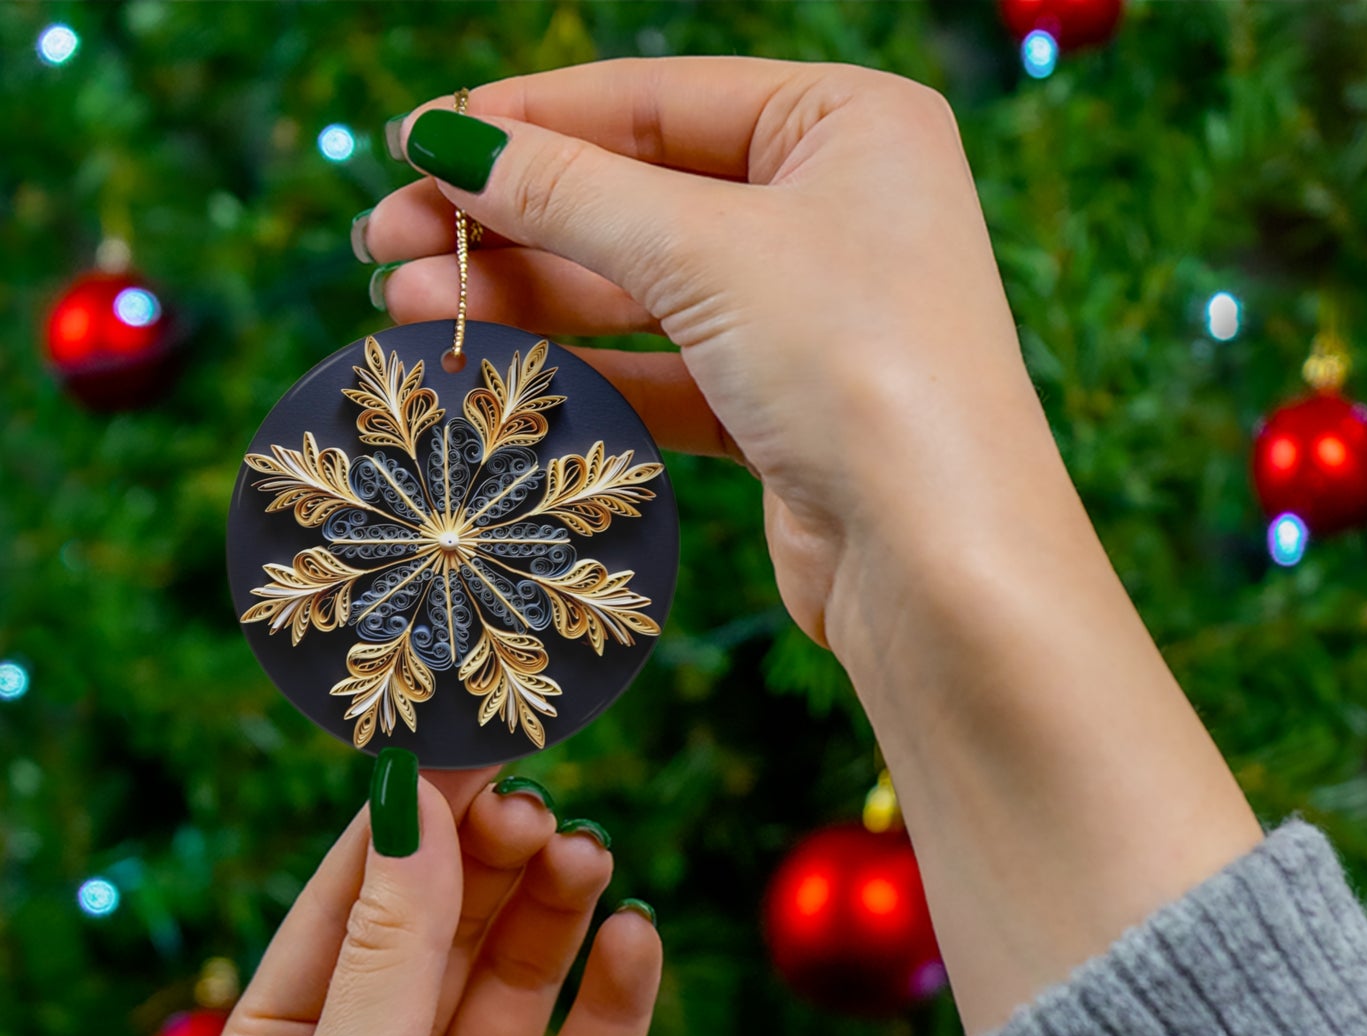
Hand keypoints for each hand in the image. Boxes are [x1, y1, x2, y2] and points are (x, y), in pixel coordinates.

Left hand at [201, 765, 660, 1035]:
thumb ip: (391, 947)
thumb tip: (413, 803)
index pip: (353, 900)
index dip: (410, 821)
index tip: (468, 744)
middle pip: (446, 927)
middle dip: (490, 861)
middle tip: (539, 803)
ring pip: (521, 977)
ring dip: (555, 911)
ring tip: (588, 857)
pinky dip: (618, 995)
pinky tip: (635, 940)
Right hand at [362, 56, 1043, 655]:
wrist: (939, 562)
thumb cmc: (859, 367)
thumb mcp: (706, 251)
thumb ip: (570, 192)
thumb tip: (447, 140)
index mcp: (847, 125)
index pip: (655, 100)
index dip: (527, 120)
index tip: (414, 143)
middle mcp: (834, 211)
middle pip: (637, 196)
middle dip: (509, 220)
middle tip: (384, 241)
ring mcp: (809, 316)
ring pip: (640, 291)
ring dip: (527, 298)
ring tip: (405, 306)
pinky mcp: (782, 410)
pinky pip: (663, 371)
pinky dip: (582, 371)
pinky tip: (493, 369)